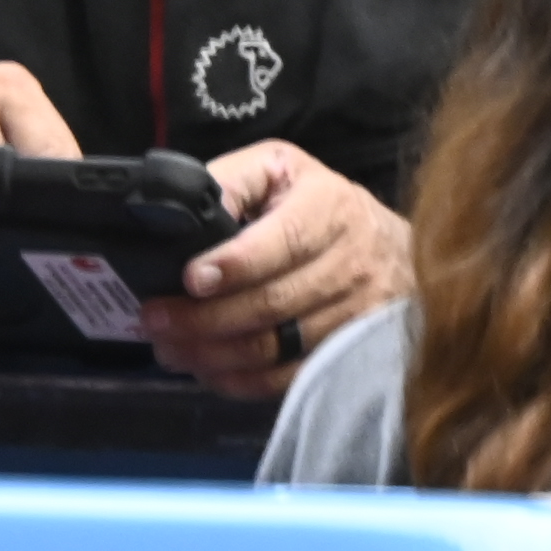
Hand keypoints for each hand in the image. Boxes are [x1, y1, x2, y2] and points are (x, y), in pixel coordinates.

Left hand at [137, 142, 410, 397]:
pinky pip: (291, 377)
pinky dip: (243, 381)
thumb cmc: (318, 204)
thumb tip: (183, 208)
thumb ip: (233, 182)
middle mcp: (351, 261)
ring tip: (171, 349)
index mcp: (328, 207)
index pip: (285, 240)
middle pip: (274, 301)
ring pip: (278, 345)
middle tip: (156, 321)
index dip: (236, 264)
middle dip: (206, 317)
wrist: (393, 248)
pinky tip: (209, 371)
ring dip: (215, 354)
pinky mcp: (353, 352)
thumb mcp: (279, 170)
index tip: (192, 280)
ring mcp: (357, 313)